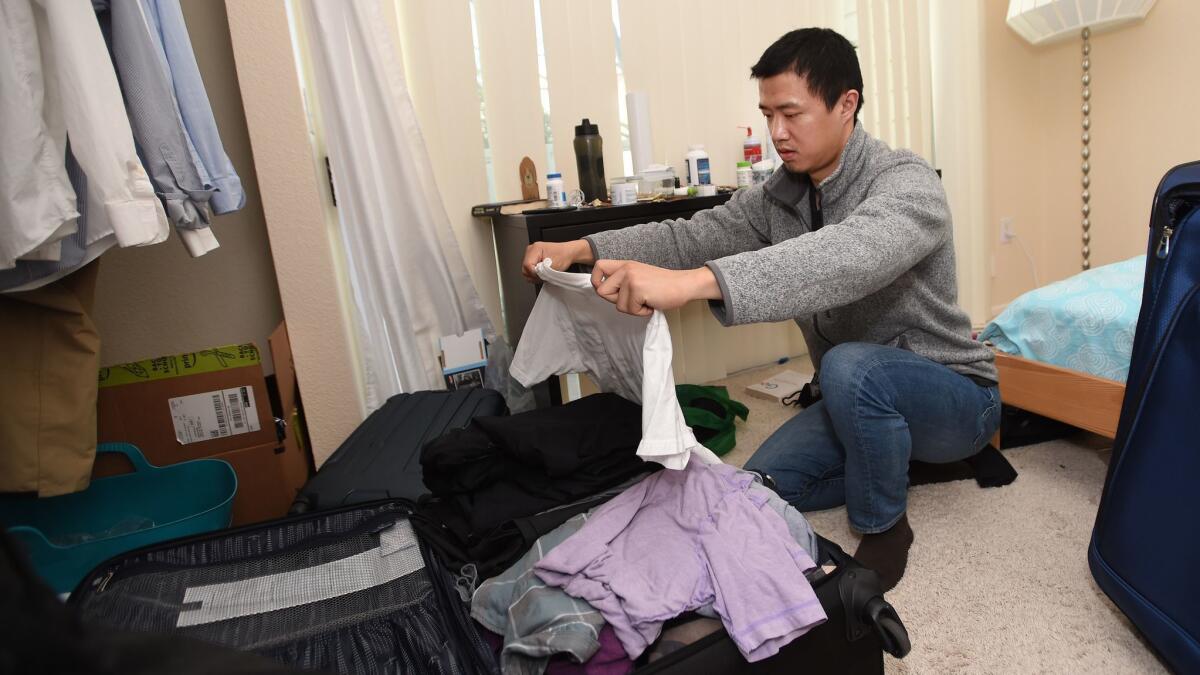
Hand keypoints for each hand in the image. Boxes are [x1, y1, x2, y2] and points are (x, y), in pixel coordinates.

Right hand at [522, 240, 593, 282]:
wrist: (567, 253)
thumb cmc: (563, 256)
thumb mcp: (553, 267)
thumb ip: (542, 272)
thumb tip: (536, 276)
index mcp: (535, 248)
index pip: (527, 265)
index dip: (534, 273)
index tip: (542, 275)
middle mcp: (531, 249)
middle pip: (525, 268)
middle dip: (534, 275)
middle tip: (544, 276)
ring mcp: (530, 253)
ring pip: (526, 270)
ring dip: (534, 275)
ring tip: (544, 274)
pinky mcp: (532, 258)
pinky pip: (529, 269)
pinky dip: (535, 274)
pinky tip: (542, 273)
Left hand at [590, 260, 721, 316]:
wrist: (684, 285)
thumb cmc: (663, 285)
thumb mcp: (638, 276)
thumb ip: (622, 281)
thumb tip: (603, 292)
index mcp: (625, 264)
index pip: (598, 267)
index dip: (597, 282)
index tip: (609, 291)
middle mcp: (626, 269)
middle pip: (602, 292)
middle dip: (617, 301)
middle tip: (635, 299)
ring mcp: (631, 278)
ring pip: (618, 305)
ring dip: (633, 308)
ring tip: (646, 300)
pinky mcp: (638, 289)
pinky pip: (630, 310)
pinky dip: (642, 312)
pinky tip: (651, 303)